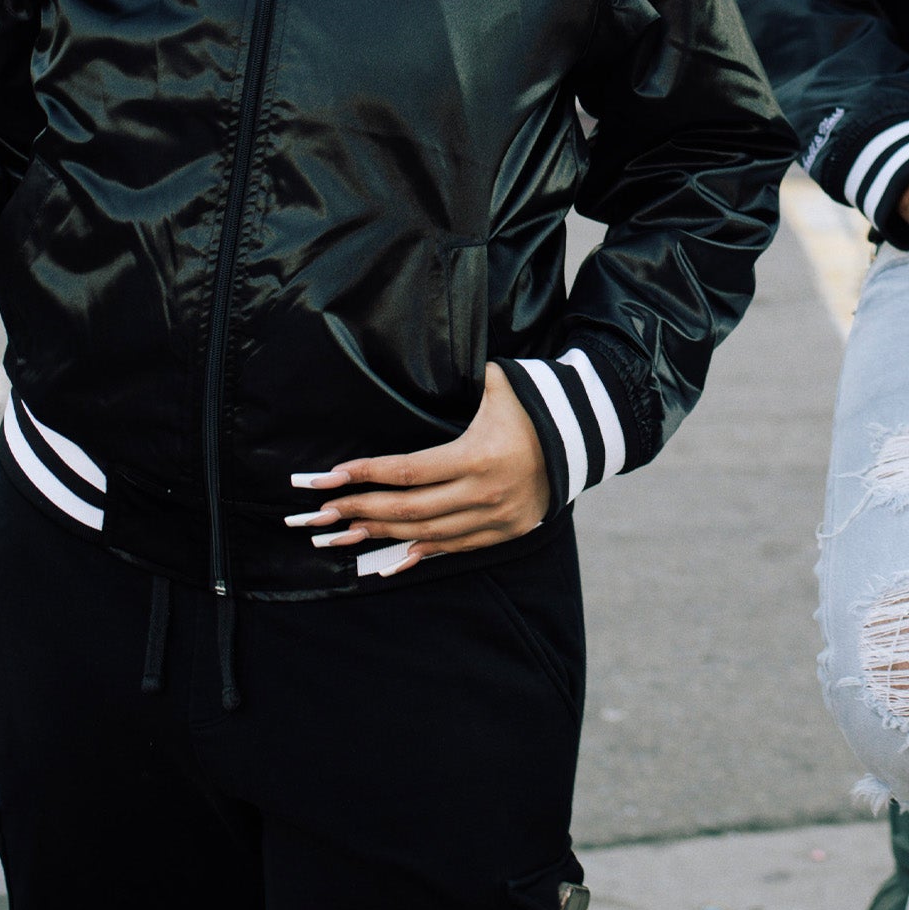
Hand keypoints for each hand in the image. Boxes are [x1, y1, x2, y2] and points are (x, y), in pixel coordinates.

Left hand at [292, 363, 551, 571]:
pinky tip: (390, 554)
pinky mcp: (504, 532)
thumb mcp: (500, 382)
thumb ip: (465, 375)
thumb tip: (426, 355)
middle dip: (360, 510)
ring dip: (382, 533)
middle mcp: (484, 493)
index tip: (333, 476)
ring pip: (427, 533)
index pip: (410, 470)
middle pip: (409, 509)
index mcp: (478, 456)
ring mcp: (495, 518)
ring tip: (344, 533)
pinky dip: (420, 551)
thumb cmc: (534, 404)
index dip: (368, 474)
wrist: (585, 438)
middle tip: (323, 514)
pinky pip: (454, 547)